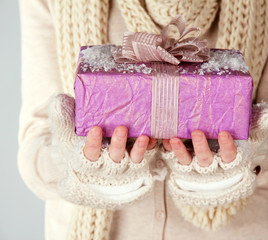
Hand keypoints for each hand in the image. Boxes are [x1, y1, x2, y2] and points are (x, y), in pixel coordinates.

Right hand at [49, 94, 164, 209]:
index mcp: (87, 158)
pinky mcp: (136, 163)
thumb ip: (62, 119)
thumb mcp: (66, 135)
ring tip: (143, 136)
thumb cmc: (77, 146)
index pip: (89, 153)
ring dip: (138, 148)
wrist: (93, 165)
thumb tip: (60, 100)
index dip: (93, 143)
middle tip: (121, 128)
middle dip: (118, 144)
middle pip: (113, 157)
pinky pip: (144, 156)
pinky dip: (149, 148)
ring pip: (131, 159)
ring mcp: (123, 165)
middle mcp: (106, 165)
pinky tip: (152, 137)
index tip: (95, 129)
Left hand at [159, 102, 267, 229]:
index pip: (231, 157)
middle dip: (202, 149)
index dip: (228, 147)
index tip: (224, 133)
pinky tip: (165, 139)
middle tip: (198, 132)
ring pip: (188, 162)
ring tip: (174, 138)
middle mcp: (214, 168)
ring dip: (181, 151)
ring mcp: (197, 168)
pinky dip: (170, 150)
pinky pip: (175, 159)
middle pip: (207, 161)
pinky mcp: (184, 164)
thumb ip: (262, 126)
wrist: (228, 164)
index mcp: (232, 162)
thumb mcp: (254, 139)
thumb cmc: (242, 148)